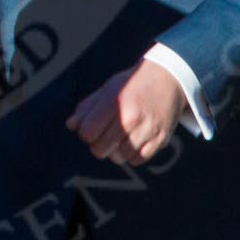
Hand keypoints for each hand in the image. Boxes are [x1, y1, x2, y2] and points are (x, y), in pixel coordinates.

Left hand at [66, 60, 184, 164]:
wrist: (167, 78)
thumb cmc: (133, 84)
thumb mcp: (108, 88)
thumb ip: (87, 107)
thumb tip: (71, 125)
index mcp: (114, 102)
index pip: (87, 133)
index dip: (85, 133)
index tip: (92, 127)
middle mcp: (131, 117)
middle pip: (100, 149)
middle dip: (98, 144)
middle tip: (105, 134)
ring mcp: (147, 130)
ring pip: (118, 158)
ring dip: (115, 151)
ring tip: (119, 138)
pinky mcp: (161, 139)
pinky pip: (137, 160)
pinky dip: (132, 155)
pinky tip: (133, 141)